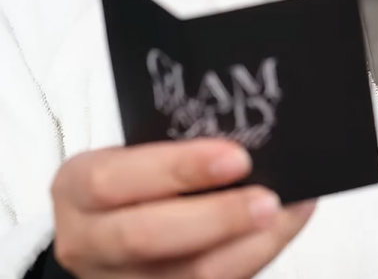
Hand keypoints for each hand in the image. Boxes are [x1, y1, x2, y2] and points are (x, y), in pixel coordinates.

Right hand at [52, 139, 315, 278]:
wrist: (105, 228)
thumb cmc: (132, 176)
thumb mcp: (131, 153)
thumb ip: (173, 145)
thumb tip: (244, 129)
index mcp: (76, 187)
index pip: (116, 179)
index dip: (177, 169)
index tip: (236, 157)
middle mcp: (87, 242)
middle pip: (148, 237)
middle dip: (218, 217)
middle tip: (269, 198)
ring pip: (185, 277)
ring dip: (246, 247)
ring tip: (286, 215)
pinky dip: (250, 260)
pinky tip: (279, 233)